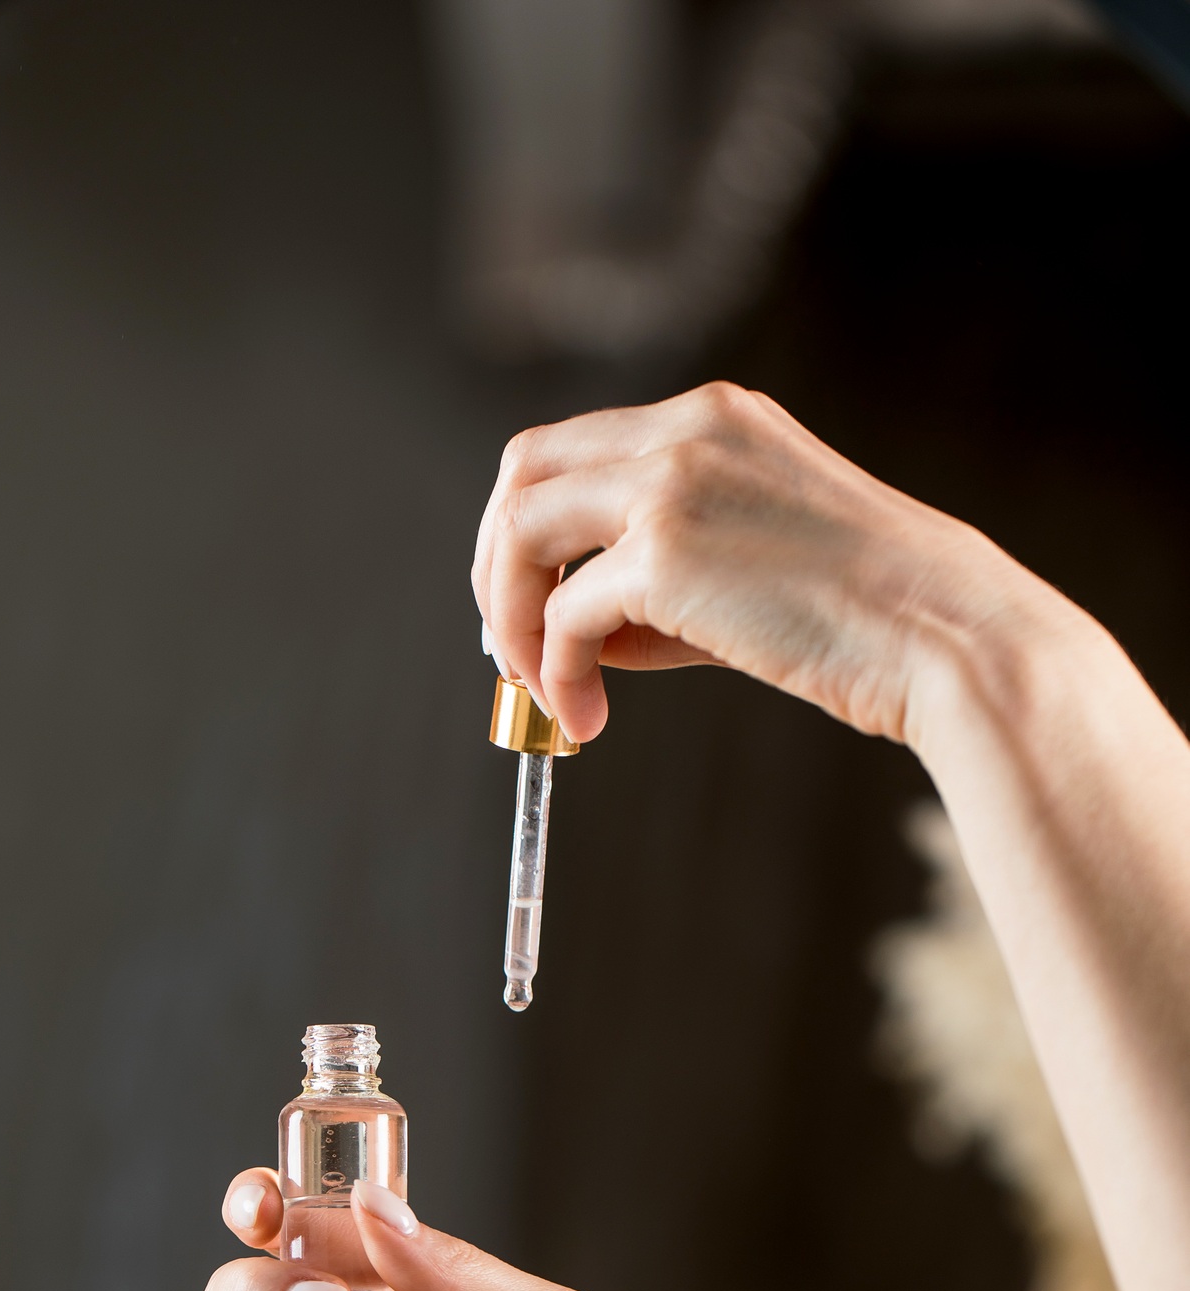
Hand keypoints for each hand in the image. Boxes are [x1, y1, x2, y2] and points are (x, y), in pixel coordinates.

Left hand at [473, 380, 1064, 746]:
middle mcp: (685, 430)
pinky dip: (556, 672)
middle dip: (496, 566)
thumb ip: (661, 588)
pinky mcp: (666, 552)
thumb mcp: (754, 571)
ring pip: (523, 531)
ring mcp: (672, 482)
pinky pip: (565, 614)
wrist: (945, 637)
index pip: (571, 450)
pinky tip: (585, 719)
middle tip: (510, 649)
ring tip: (540, 691)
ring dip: (513, 618)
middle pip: (524, 472)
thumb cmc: (870, 619)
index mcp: (713, 419)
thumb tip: (577, 638)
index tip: (529, 605)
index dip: (529, 532)